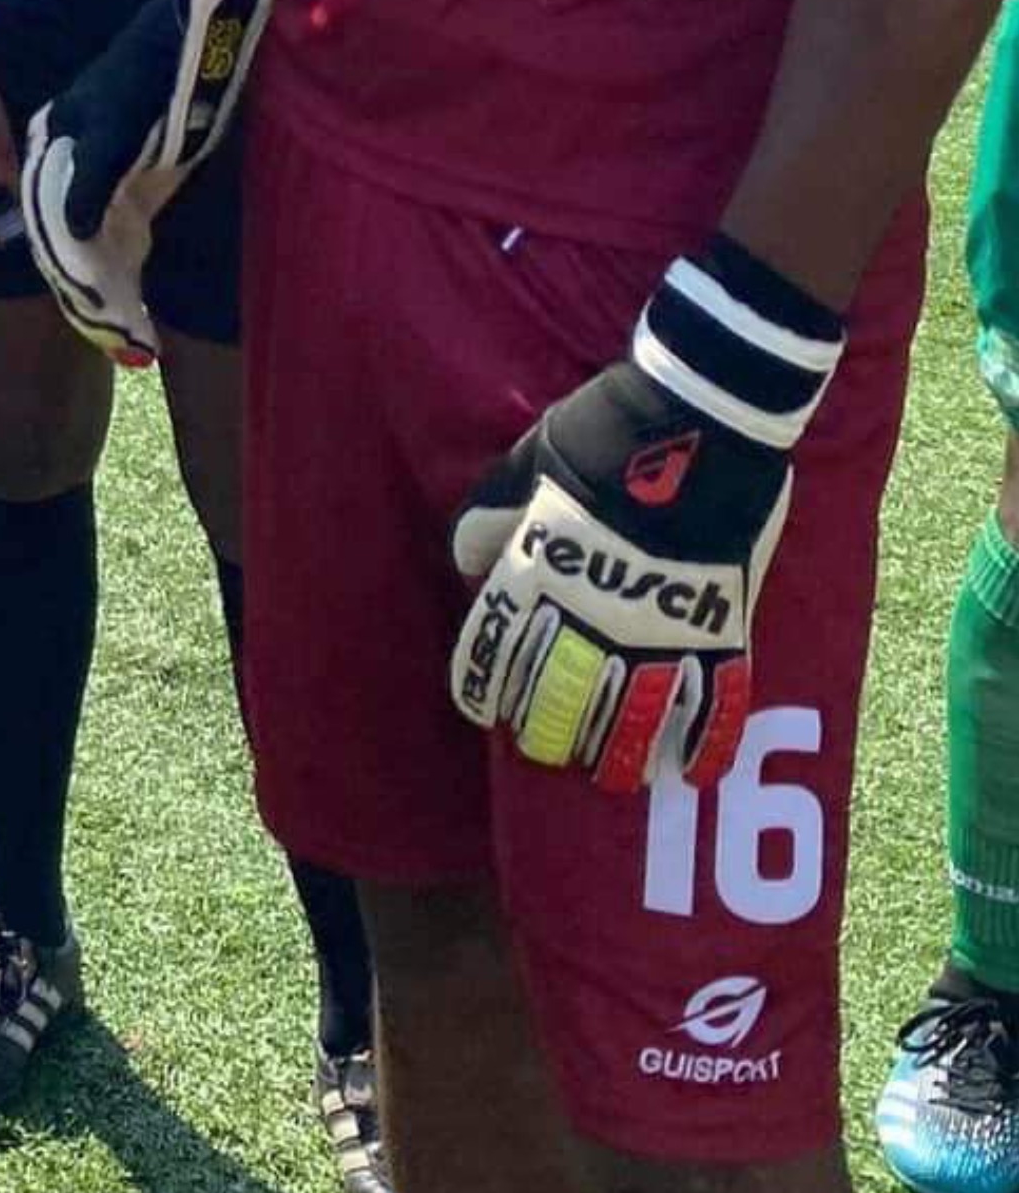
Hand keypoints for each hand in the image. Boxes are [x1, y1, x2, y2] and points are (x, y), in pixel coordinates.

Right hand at [15, 0, 273, 368]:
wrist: (194, 50)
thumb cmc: (144, 83)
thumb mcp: (109, 133)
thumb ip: (87, 184)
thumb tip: (68, 235)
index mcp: (48, 146)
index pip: (38, 213)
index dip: (55, 259)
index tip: (78, 305)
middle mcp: (70, 165)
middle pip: (65, 231)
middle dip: (81, 278)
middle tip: (110, 329)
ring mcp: (106, 176)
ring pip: (95, 237)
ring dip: (105, 278)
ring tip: (126, 326)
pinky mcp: (139, 184)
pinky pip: (125, 232)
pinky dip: (128, 264)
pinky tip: (139, 297)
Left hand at [448, 244, 839, 793]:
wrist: (699, 416)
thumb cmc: (602, 431)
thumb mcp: (521, 464)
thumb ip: (490, 518)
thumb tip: (469, 564)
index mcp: (536, 571)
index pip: (497, 652)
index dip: (487, 689)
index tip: (485, 710)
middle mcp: (593, 612)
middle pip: (561, 700)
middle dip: (548, 733)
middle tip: (546, 749)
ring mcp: (662, 625)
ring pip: (635, 718)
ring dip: (622, 755)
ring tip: (615, 776)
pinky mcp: (724, 625)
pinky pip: (718, 700)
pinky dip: (707, 742)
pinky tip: (696, 770)